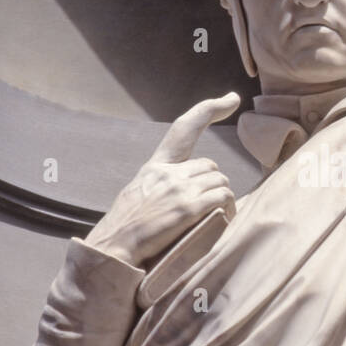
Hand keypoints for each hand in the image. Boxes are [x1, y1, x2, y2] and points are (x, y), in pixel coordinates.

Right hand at [84, 93, 240, 266]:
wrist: (113, 246)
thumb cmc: (126, 226)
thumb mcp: (139, 191)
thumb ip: (161, 181)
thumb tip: (183, 184)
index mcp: (155, 165)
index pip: (184, 128)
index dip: (210, 109)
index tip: (232, 99)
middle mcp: (168, 172)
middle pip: (210, 166)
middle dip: (212, 183)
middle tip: (207, 203)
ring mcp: (178, 189)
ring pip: (220, 182)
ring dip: (222, 197)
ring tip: (214, 214)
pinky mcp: (187, 209)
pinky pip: (222, 198)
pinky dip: (227, 208)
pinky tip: (221, 218)